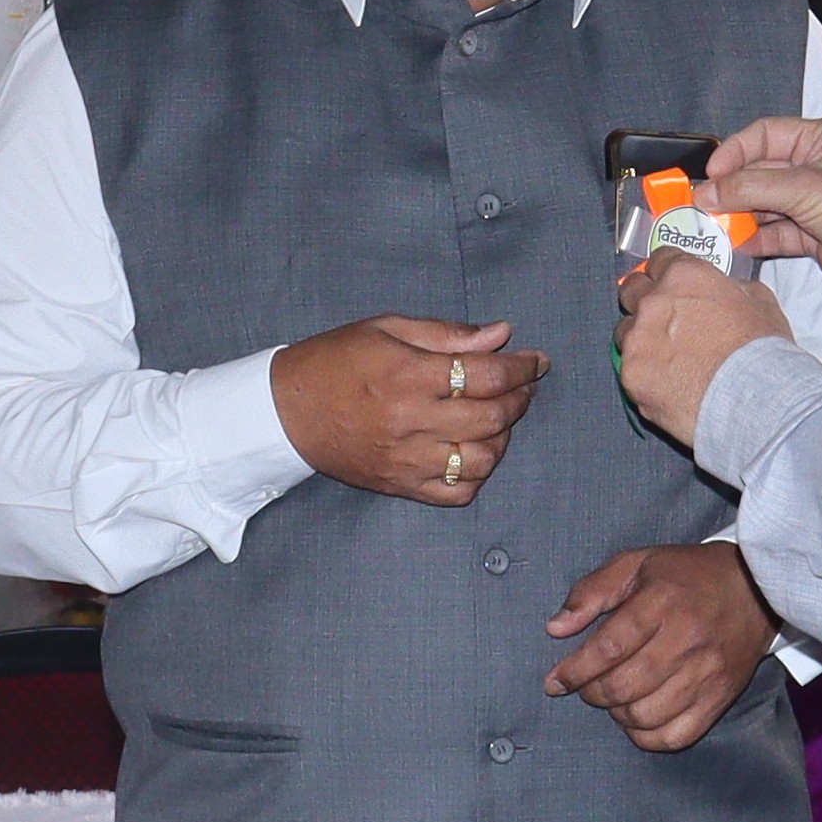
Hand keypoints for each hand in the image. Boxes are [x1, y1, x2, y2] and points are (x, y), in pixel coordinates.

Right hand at [271, 315, 542, 505]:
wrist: (285, 412)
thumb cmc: (335, 362)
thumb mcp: (386, 329)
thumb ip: (447, 334)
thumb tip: (502, 335)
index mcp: (407, 375)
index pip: (486, 374)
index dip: (521, 367)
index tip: (536, 360)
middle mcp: (411, 421)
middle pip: (492, 417)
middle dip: (520, 398)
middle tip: (524, 386)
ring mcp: (407, 459)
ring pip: (482, 459)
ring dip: (503, 438)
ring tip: (498, 419)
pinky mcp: (401, 485)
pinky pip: (458, 492)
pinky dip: (478, 474)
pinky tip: (474, 452)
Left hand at [546, 541, 775, 748]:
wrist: (755, 588)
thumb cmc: (687, 576)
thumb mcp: (637, 564)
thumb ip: (591, 592)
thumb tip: (555, 628)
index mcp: (662, 601)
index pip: (609, 647)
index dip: (575, 670)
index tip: (555, 681)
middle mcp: (687, 639)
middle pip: (624, 686)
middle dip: (593, 693)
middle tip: (587, 686)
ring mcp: (707, 674)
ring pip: (645, 715)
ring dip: (617, 714)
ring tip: (614, 698)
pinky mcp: (721, 698)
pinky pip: (675, 736)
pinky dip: (646, 735)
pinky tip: (638, 718)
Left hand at [617, 252, 794, 448]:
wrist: (752, 398)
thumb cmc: (762, 350)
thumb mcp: (762, 303)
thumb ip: (736, 289)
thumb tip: (729, 291)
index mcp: (685, 276)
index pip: (661, 259)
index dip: (668, 272)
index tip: (673, 286)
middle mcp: (653, 301)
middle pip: (632, 290)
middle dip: (644, 300)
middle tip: (662, 320)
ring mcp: (637, 339)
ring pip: (625, 331)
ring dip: (640, 339)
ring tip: (665, 360)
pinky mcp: (629, 374)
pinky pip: (629, 369)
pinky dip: (644, 375)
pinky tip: (666, 386)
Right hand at [697, 115, 821, 268]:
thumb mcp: (803, 188)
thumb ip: (751, 187)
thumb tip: (707, 192)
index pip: (765, 134)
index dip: (735, 151)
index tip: (712, 173)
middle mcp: (818, 164)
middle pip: (762, 170)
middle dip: (734, 188)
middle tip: (705, 203)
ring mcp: (815, 199)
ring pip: (766, 202)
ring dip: (742, 214)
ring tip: (716, 225)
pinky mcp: (813, 231)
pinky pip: (777, 230)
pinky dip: (758, 236)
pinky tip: (740, 243)